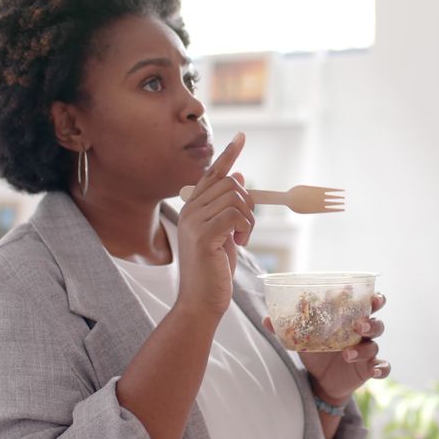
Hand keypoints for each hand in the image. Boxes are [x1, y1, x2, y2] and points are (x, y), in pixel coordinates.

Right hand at [176, 133, 254, 318]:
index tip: (241, 137)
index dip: (228, 155)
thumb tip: (238, 176)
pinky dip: (245, 229)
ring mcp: (194, 221)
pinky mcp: (203, 234)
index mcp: (193, 208)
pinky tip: (237, 244)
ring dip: (248, 220)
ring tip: (239, 240)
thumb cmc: (213, 271)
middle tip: (243, 231)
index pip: (212, 173)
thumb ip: (228, 207)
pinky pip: (235, 215)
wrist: (200, 302)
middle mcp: (190, 210)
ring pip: (235, 197)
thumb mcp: (224, 234)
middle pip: (230, 183)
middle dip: (247, 205)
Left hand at [265, 293, 390, 404]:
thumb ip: (286, 328)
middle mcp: (362, 333)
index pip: (366, 303)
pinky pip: (383, 367)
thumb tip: (265, 319)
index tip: (370, 295)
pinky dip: (381, 368)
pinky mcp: (369, 368)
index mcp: (349, 319)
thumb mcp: (302, 338)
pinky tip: (374, 370)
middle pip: (376, 322)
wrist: (322, 379)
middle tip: (358, 325)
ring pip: (374, 345)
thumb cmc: (317, 350)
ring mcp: (367, 351)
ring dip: (363, 348)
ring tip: (346, 353)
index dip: (372, 297)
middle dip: (371, 321)